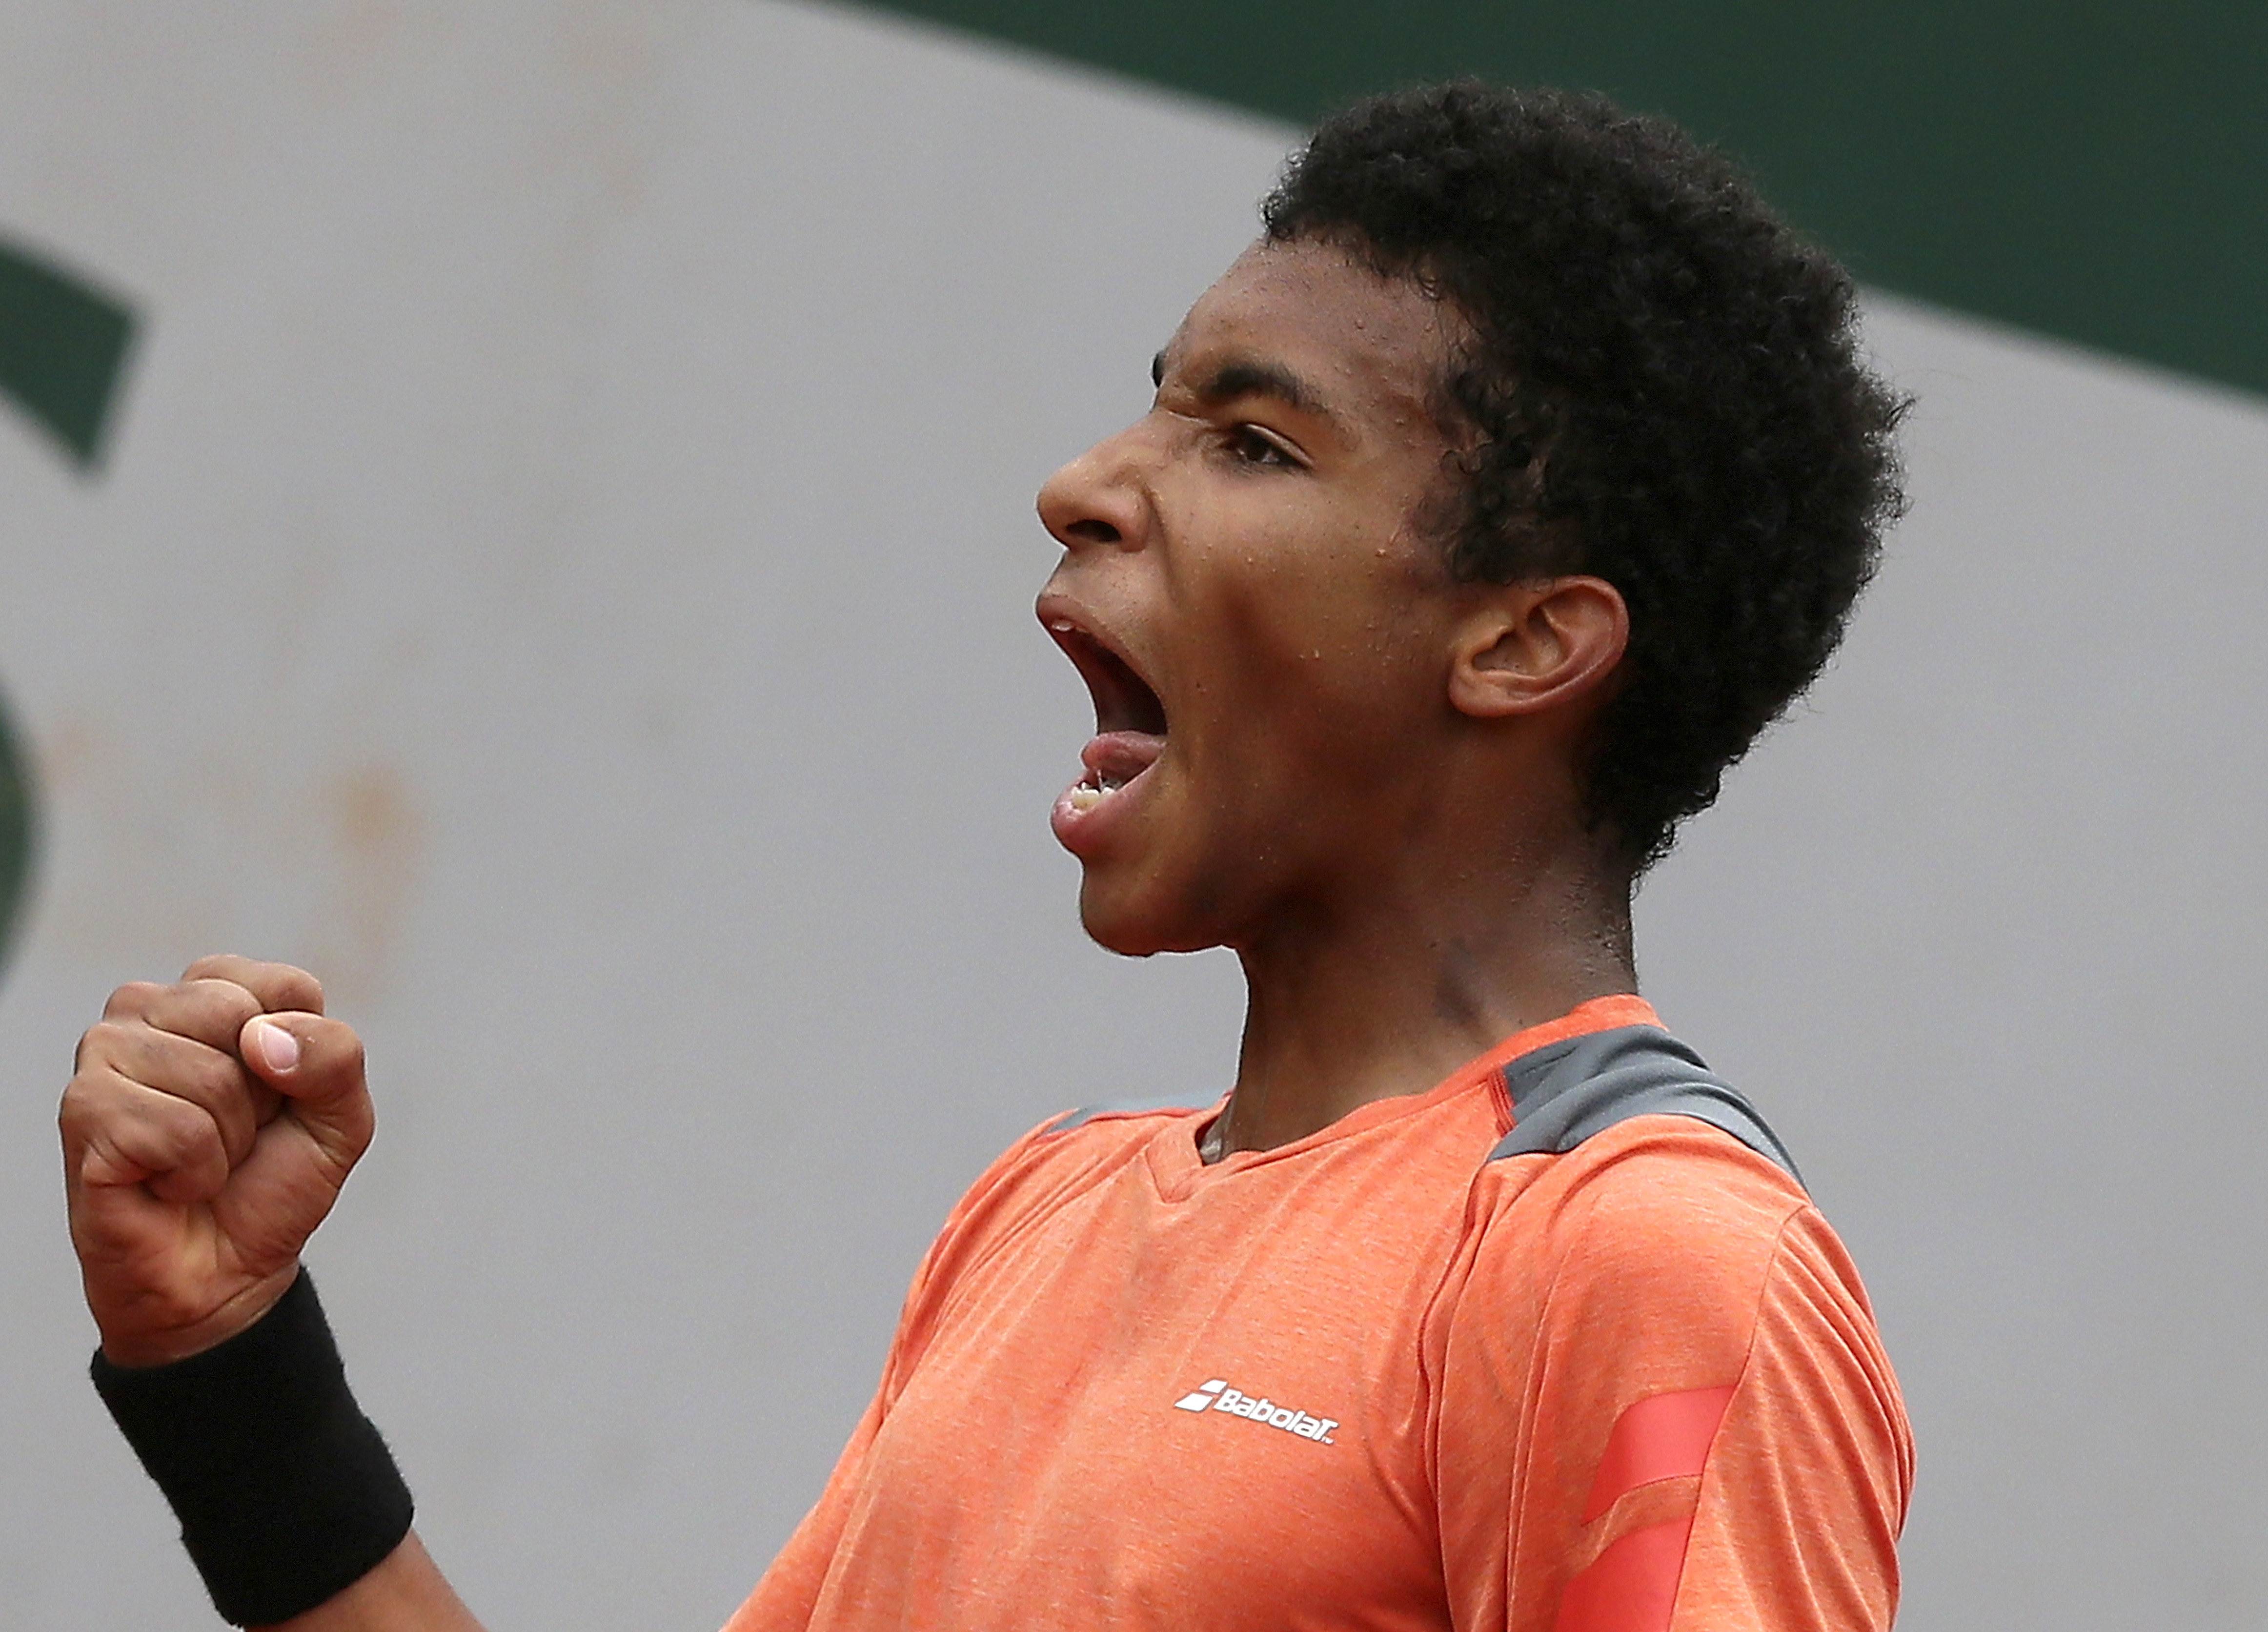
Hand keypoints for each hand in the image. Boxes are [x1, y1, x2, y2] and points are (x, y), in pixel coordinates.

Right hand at [61, 955, 374, 1366]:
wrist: (226, 1273)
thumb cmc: (272, 1184)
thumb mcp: (341, 1117)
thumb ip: (334, 1056)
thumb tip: (261, 1037)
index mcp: (213, 992)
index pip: (286, 986)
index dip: (305, 1060)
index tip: (279, 1099)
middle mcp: (148, 1008)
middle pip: (241, 1019)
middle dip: (261, 1097)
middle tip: (235, 1136)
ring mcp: (106, 1054)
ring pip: (210, 1075)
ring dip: (227, 1139)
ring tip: (200, 1162)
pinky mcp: (84, 1110)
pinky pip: (176, 1128)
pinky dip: (194, 1172)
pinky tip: (170, 1185)